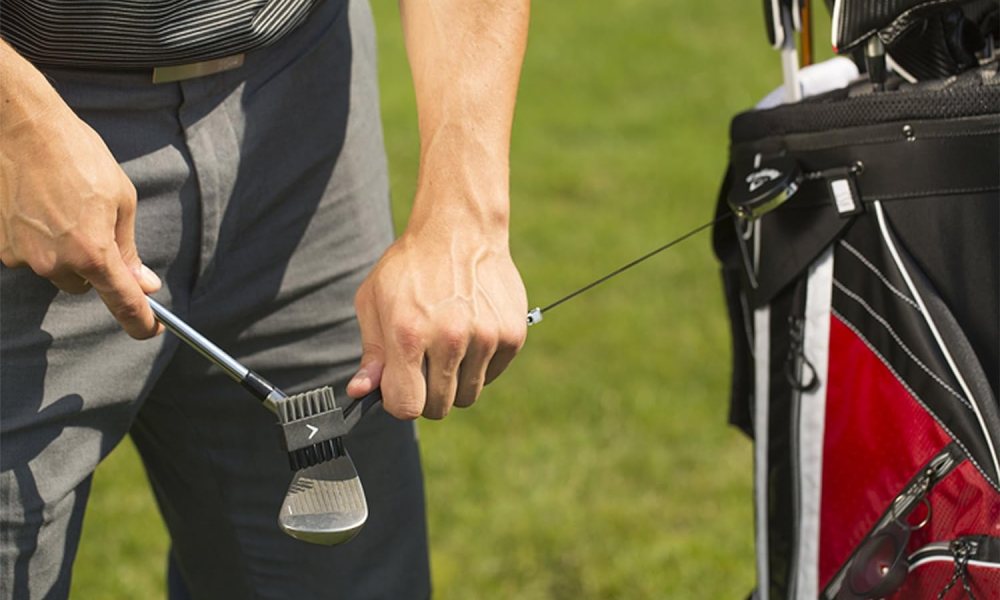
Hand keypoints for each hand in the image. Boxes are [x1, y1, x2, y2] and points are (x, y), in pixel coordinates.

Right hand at [0, 60, 161, 338]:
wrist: (21, 126)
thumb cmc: (78, 156)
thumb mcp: (120, 200)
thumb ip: (129, 249)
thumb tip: (143, 283)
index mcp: (93, 251)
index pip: (122, 302)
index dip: (140, 321)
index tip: (151, 329)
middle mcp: (55, 262)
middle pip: (83, 284)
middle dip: (94, 264)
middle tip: (93, 224)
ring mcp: (23, 256)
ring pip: (56, 270)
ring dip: (64, 250)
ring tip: (63, 205)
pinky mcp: (0, 246)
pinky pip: (29, 254)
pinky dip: (38, 238)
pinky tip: (39, 206)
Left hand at [347, 222, 526, 418]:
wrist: (460, 229)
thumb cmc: (411, 266)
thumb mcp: (374, 302)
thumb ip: (372, 352)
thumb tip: (362, 392)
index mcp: (409, 334)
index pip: (407, 406)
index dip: (400, 401)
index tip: (401, 385)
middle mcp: (450, 339)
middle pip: (439, 407)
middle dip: (427, 394)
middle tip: (424, 365)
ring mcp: (486, 338)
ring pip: (467, 395)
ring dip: (455, 381)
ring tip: (447, 346)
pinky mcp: (512, 335)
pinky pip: (491, 376)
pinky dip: (479, 365)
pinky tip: (470, 334)